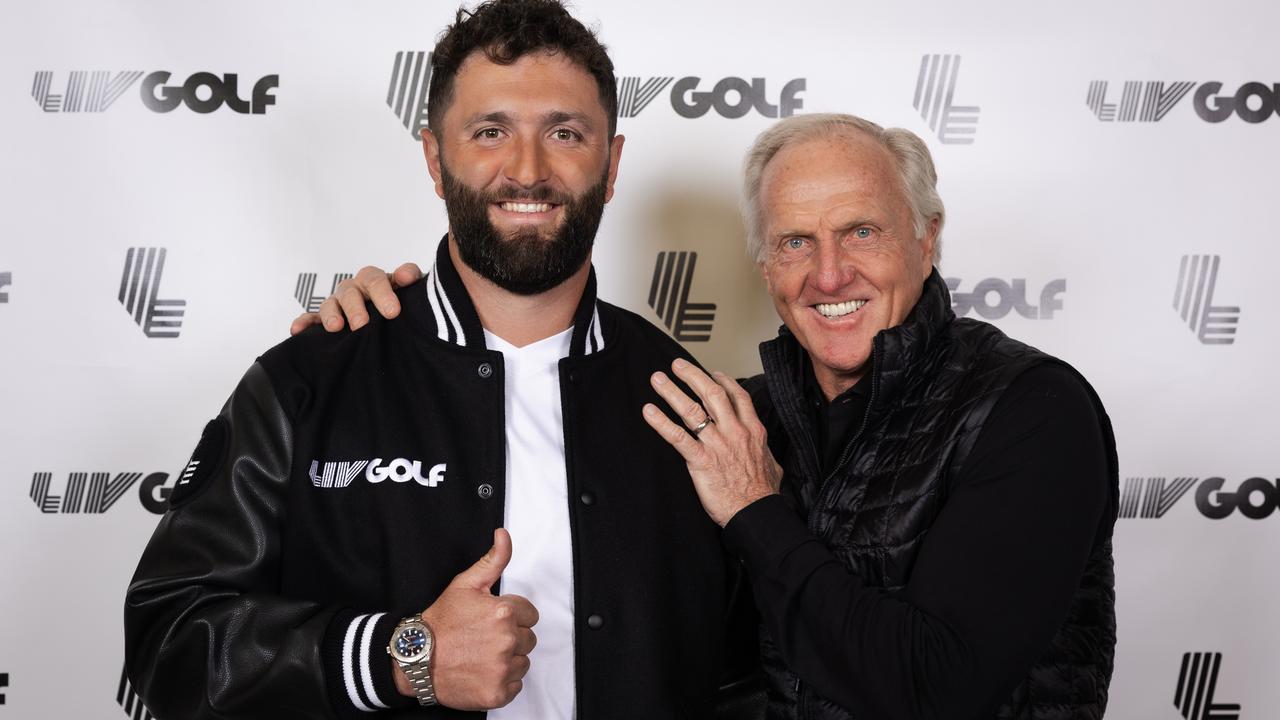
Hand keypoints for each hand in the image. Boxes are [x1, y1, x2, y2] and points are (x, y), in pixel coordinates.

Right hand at [288, 263, 423, 335]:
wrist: (392, 316)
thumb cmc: (399, 300)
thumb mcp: (407, 288)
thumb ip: (409, 276)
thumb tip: (407, 276)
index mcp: (372, 280)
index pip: (375, 280)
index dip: (383, 294)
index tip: (393, 312)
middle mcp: (353, 290)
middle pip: (350, 293)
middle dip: (355, 308)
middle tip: (362, 323)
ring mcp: (337, 304)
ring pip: (329, 305)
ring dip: (331, 315)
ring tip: (335, 327)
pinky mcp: (324, 319)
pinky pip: (310, 319)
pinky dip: (304, 323)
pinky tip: (297, 330)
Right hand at [393, 528, 537, 709]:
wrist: (415, 659)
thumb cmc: (440, 622)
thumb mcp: (465, 584)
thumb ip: (492, 560)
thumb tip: (503, 535)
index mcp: (503, 612)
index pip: (530, 615)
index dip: (512, 617)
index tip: (491, 621)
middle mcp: (506, 640)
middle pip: (528, 639)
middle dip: (510, 638)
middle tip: (483, 639)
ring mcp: (501, 669)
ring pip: (522, 663)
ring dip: (507, 660)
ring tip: (481, 655)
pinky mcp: (496, 692)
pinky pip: (514, 686)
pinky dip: (501, 682)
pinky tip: (481, 672)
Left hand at [642, 359, 782, 526]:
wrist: (756, 513)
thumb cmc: (763, 494)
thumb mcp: (773, 465)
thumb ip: (763, 451)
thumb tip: (763, 451)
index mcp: (752, 431)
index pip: (738, 397)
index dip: (725, 381)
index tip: (714, 373)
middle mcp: (734, 432)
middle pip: (712, 394)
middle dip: (693, 376)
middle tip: (677, 365)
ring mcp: (717, 445)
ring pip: (692, 410)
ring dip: (672, 391)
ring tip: (657, 380)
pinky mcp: (701, 460)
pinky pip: (678, 436)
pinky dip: (661, 422)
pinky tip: (649, 412)